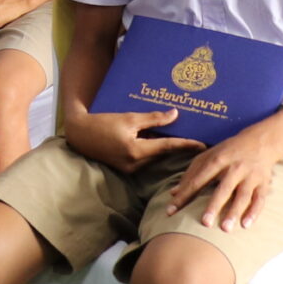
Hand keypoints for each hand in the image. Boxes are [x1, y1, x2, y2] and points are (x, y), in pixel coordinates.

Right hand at [62, 107, 202, 175]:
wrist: (79, 134)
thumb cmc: (102, 123)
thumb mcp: (129, 117)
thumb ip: (153, 118)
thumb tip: (175, 114)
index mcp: (136, 150)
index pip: (168, 147)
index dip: (187, 145)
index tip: (203, 144)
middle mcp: (135, 163)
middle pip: (163, 154)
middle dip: (178, 147)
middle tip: (197, 139)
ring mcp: (130, 169)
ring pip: (154, 157)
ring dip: (165, 148)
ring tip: (180, 139)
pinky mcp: (125, 169)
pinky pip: (145, 159)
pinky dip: (153, 151)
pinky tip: (158, 142)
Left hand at [165, 125, 282, 230]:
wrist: (260, 141)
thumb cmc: (228, 151)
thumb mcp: (208, 156)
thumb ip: (190, 174)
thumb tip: (173, 193)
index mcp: (217, 160)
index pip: (198, 180)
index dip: (184, 196)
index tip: (171, 212)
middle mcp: (234, 168)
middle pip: (223, 188)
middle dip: (214, 206)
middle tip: (205, 223)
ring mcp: (250, 175)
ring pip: (243, 196)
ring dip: (234, 212)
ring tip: (225, 229)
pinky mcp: (263, 183)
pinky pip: (259, 199)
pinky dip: (254, 212)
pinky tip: (245, 225)